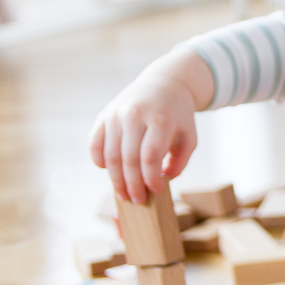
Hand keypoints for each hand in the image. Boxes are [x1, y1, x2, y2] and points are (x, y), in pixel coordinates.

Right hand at [88, 48, 212, 203]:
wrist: (164, 84)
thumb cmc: (178, 116)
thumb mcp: (189, 137)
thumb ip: (179, 162)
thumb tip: (160, 181)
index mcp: (160, 120)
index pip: (150, 156)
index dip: (151, 178)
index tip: (156, 191)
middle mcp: (135, 115)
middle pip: (129, 158)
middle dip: (132, 185)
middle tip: (137, 201)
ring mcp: (117, 114)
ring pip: (110, 154)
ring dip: (115, 179)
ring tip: (123, 194)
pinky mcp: (105, 115)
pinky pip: (95, 143)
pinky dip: (99, 160)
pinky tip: (107, 171)